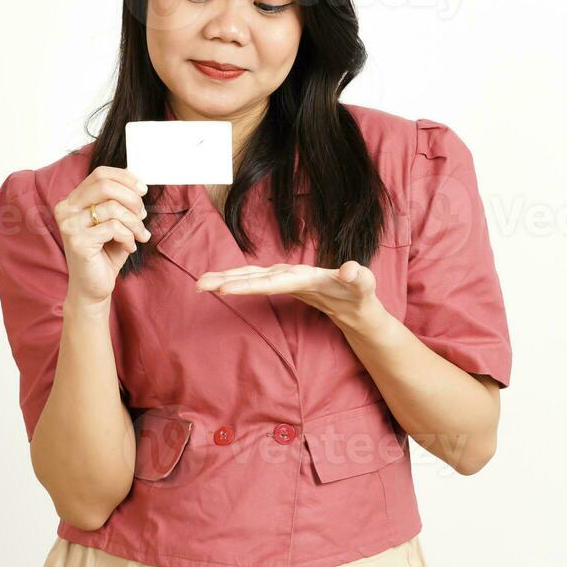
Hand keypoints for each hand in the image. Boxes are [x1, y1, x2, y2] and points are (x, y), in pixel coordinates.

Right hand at [54, 166, 150, 305]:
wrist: (93, 288)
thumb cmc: (104, 254)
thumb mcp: (114, 222)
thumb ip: (120, 202)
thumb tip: (138, 185)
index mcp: (72, 201)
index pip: (99, 174)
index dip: (125, 177)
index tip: (142, 189)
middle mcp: (66, 209)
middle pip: (105, 185)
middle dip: (132, 199)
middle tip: (143, 215)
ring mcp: (69, 225)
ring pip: (113, 208)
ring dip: (134, 222)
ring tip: (139, 235)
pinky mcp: (78, 241)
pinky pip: (114, 228)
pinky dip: (129, 237)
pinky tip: (129, 247)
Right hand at [194, 260, 386, 328]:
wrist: (356, 297)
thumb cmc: (360, 293)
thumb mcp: (365, 287)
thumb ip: (360, 278)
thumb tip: (351, 269)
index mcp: (307, 275)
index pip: (275, 281)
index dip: (251, 285)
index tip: (227, 288)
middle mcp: (291, 273)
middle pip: (255, 275)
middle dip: (228, 278)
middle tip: (200, 284)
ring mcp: (284, 277)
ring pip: (250, 276)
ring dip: (225, 279)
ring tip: (200, 284)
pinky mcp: (280, 283)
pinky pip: (252, 281)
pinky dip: (234, 282)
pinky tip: (217, 284)